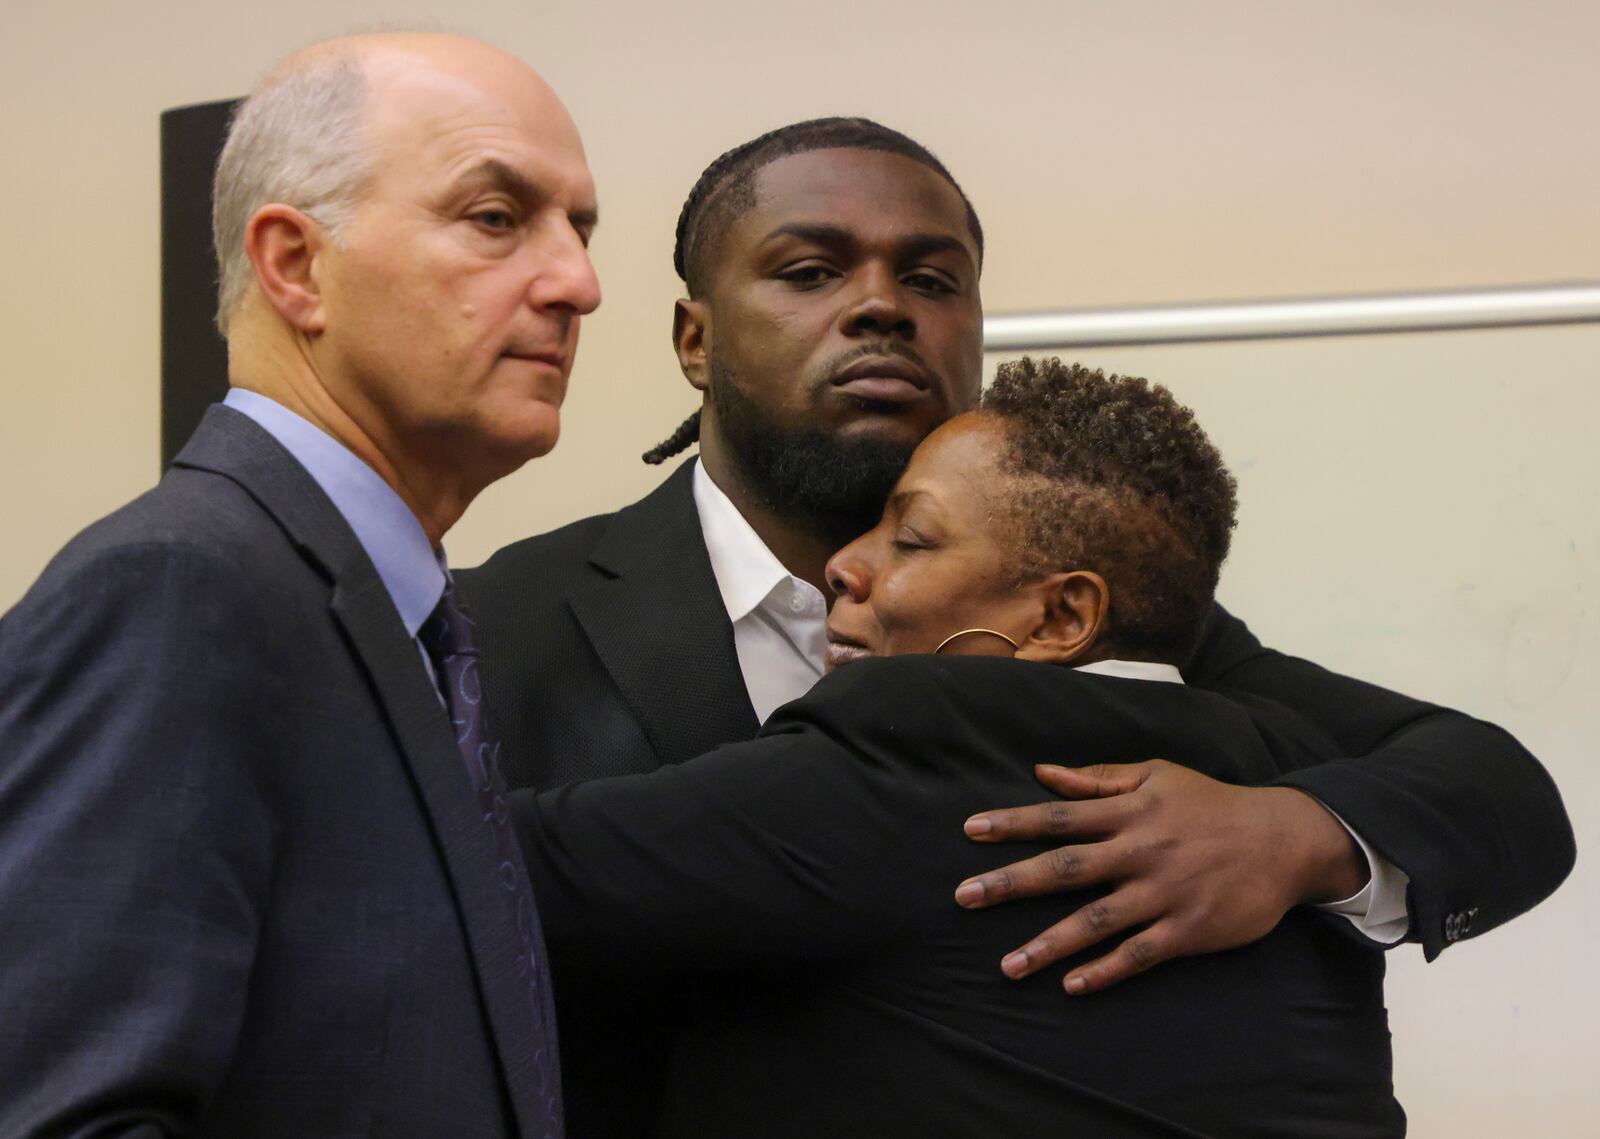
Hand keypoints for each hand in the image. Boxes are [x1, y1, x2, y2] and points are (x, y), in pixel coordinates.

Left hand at [955, 761, 1366, 993]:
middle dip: (1011, 883)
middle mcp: (1139, 851)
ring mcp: (1163, 893)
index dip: (1013, 823)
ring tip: (1007, 965)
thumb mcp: (1157, 775)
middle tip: (964, 897)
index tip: (970, 830)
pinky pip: (1139, 954)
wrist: (1284, 839)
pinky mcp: (1188, 929)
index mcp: (1129, 811)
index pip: (1059, 817)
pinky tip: (1072, 985)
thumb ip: (1098, 778)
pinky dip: (1105, 971)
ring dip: (1048, 943)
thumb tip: (1043, 772)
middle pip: (1064, 868)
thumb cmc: (1212, 803)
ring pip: (1095, 921)